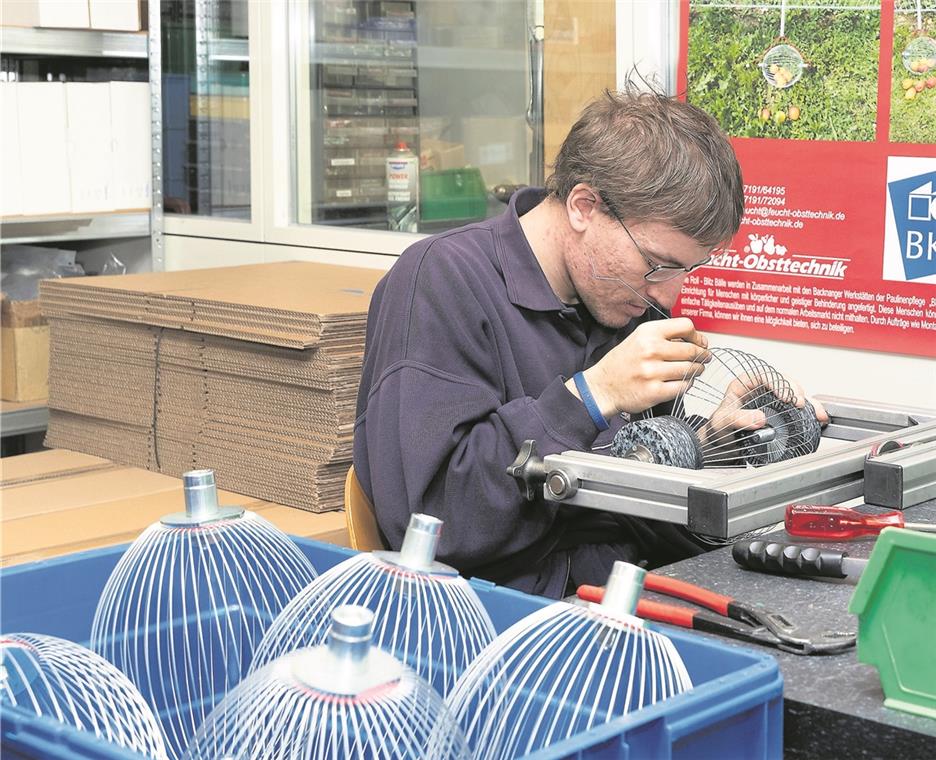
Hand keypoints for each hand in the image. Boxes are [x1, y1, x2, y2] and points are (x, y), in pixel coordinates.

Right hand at [568, 317, 708, 416]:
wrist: (602, 386)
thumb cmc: (622, 363)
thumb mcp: (638, 339)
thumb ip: (664, 336)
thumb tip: (696, 340)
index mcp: (648, 332)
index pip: (686, 326)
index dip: (697, 336)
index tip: (700, 342)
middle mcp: (650, 350)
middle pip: (692, 350)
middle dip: (702, 355)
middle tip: (703, 358)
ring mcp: (652, 372)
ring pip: (690, 369)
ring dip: (697, 370)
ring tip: (693, 370)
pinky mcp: (654, 391)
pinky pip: (683, 387)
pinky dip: (687, 384)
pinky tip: (682, 382)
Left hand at [699, 373, 827, 454]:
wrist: (722, 442)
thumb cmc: (719, 428)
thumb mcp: (722, 422)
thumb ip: (738, 418)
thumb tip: (759, 419)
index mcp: (744, 384)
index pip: (764, 375)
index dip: (777, 383)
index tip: (786, 397)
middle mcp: (760, 389)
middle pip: (783, 381)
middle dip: (795, 390)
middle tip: (800, 404)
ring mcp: (772, 400)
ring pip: (795, 393)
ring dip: (809, 401)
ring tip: (817, 412)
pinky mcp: (781, 412)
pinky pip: (798, 407)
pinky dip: (811, 412)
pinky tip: (819, 418)